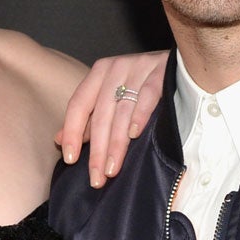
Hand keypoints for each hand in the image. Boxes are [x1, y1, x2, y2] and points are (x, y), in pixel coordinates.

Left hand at [56, 50, 168, 187]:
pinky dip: (140, 115)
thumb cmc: (140, 84)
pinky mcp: (161, 72)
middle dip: (98, 149)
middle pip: (101, 114)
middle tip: (96, 177)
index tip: (70, 159)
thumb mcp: (111, 96)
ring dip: (116, 143)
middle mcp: (116, 69)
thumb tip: (59, 140)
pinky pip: (148, 95)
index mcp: (99, 73)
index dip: (72, 132)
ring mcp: (139, 68)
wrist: (180, 62)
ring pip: (122, 111)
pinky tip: (135, 135)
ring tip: (113, 169)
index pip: (78, 104)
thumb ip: (88, 119)